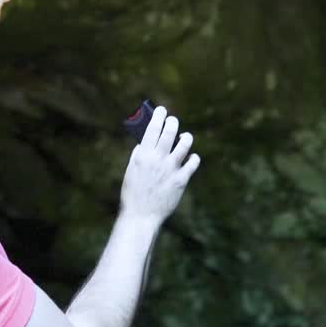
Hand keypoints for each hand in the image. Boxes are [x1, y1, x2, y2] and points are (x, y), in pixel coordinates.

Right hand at [120, 106, 200, 224]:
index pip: (153, 128)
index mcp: (143, 155)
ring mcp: (171, 169)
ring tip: (184, 137)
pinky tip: (190, 158)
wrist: (141, 216)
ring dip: (185, 137)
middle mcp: (158, 159)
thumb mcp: (132, 169)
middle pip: (170, 131)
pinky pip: (193, 162)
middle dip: (173, 122)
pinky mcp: (181, 180)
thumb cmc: (133, 192)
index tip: (162, 110)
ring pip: (185, 144)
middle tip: (173, 120)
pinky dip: (193, 157)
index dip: (159, 116)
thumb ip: (139, 153)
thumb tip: (148, 140)